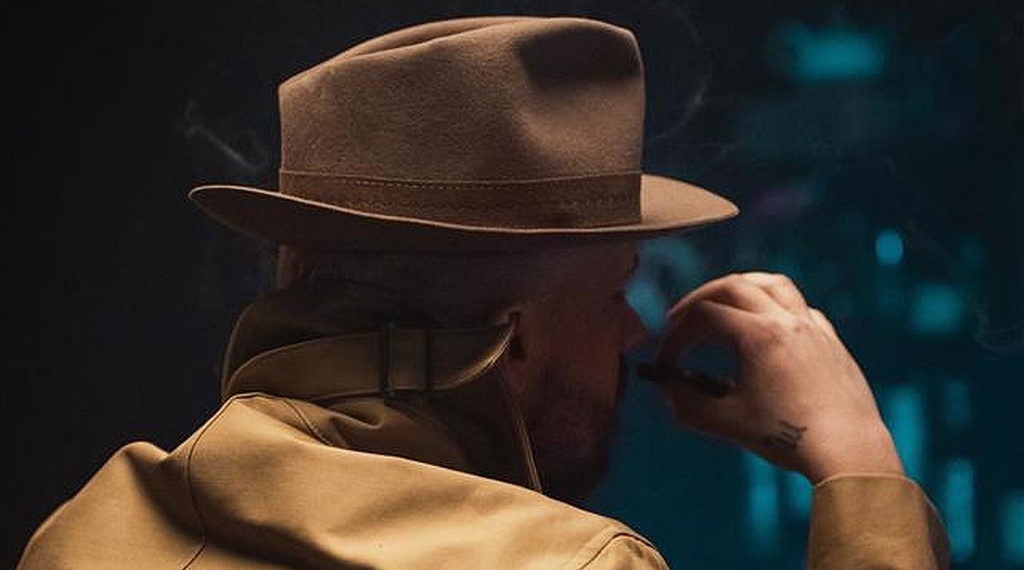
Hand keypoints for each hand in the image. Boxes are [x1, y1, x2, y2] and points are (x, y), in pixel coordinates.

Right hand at [653, 272, 904, 482]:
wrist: (850, 452)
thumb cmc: (790, 439)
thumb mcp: (727, 423)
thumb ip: (688, 405)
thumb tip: (668, 391)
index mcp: (760, 336)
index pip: (703, 317)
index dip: (675, 336)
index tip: (666, 360)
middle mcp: (787, 321)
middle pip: (732, 287)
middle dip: (698, 300)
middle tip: (678, 321)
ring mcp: (813, 328)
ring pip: (772, 284)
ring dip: (739, 288)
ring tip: (720, 304)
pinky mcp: (831, 341)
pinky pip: (799, 307)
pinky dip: (774, 307)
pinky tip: (765, 329)